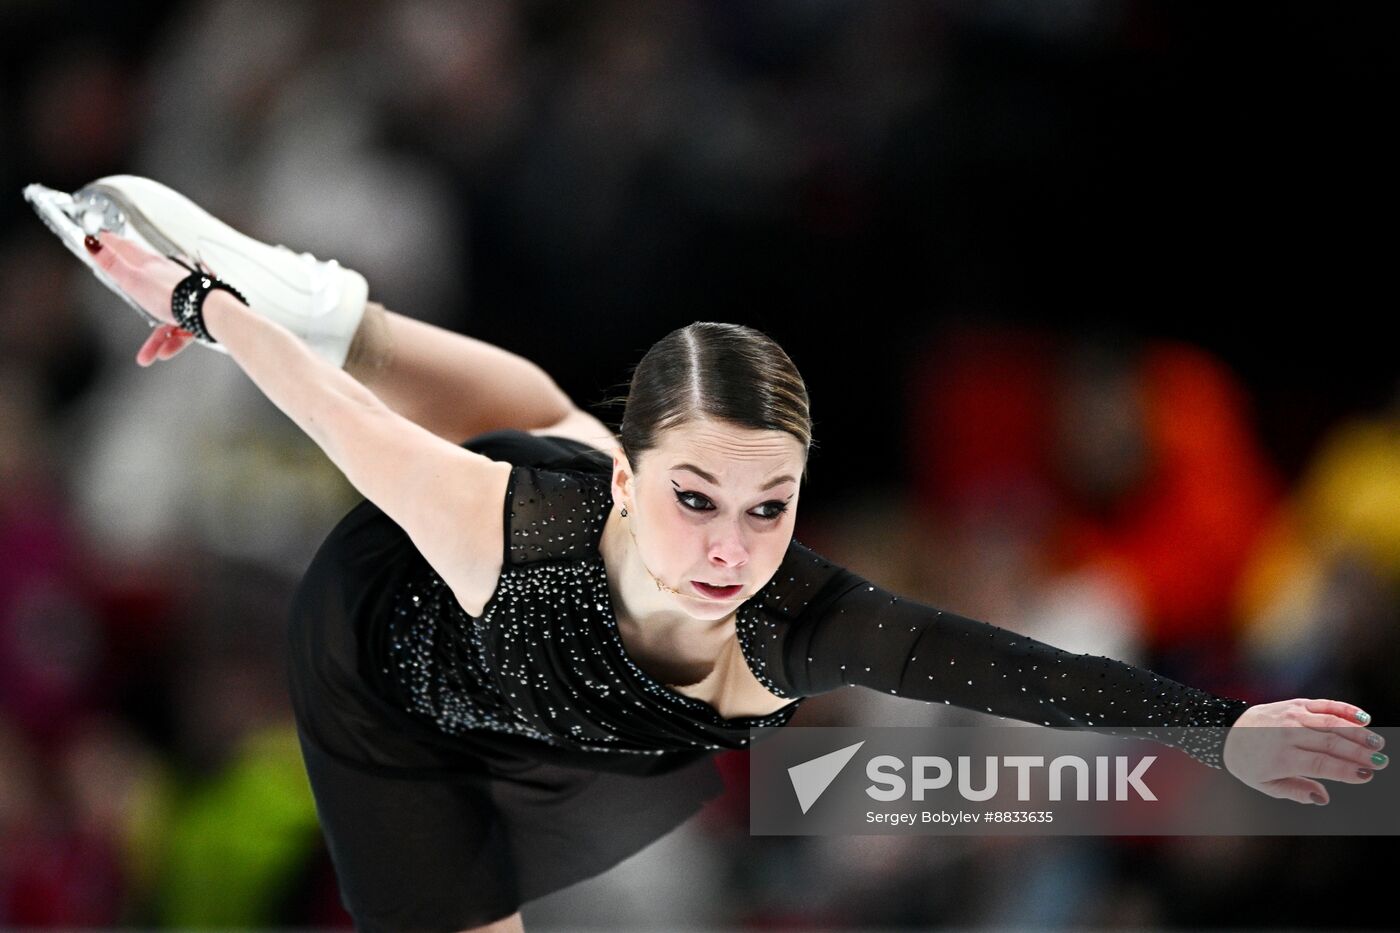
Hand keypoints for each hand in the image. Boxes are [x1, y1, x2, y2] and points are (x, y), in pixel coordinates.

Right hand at [82, 231, 198, 365]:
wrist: (209, 311)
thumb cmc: (173, 294)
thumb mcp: (133, 279)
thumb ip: (112, 264)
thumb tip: (92, 243)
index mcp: (151, 265)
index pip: (128, 249)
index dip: (113, 242)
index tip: (103, 237)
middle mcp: (168, 277)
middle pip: (146, 278)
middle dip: (132, 282)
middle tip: (119, 274)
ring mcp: (183, 296)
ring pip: (164, 314)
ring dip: (156, 337)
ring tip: (147, 354)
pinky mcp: (196, 313)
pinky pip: (181, 330)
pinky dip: (172, 342)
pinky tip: (163, 354)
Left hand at [1222, 698, 1383, 804]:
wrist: (1225, 730)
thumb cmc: (1247, 762)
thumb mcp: (1265, 784)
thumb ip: (1296, 791)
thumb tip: (1324, 798)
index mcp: (1281, 758)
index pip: (1320, 764)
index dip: (1345, 770)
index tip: (1366, 775)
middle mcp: (1287, 734)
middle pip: (1330, 743)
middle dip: (1358, 753)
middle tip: (1381, 761)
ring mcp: (1291, 716)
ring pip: (1330, 723)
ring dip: (1357, 732)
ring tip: (1378, 742)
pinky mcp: (1294, 704)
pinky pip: (1322, 705)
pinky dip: (1344, 710)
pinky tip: (1364, 717)